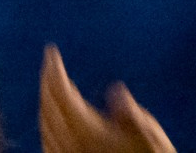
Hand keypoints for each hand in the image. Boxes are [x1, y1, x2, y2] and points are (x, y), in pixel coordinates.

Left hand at [40, 46, 175, 152]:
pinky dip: (45, 123)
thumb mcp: (151, 137)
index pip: (61, 93)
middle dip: (46, 81)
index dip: (53, 70)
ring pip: (44, 124)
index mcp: (88, 131)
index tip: (51, 51)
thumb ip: (131, 113)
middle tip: (49, 63)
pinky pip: (47, 142)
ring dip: (44, 100)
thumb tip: (117, 90)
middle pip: (48, 106)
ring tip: (50, 84)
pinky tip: (51, 120)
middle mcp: (71, 145)